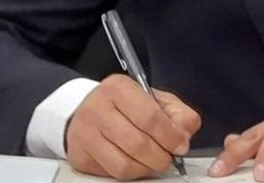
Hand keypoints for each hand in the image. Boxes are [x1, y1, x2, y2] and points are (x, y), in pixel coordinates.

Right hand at [65, 74, 201, 179]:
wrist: (88, 110)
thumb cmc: (126, 105)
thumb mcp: (155, 98)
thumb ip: (178, 113)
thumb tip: (184, 137)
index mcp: (119, 88)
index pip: (150, 117)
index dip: (170, 136)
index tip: (181, 145)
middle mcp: (97, 109)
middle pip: (138, 144)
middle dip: (162, 157)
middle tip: (170, 158)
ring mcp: (85, 134)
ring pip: (124, 165)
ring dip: (147, 168)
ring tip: (155, 162)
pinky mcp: (80, 156)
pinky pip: (112, 175)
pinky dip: (131, 174)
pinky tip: (137, 163)